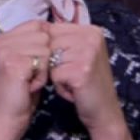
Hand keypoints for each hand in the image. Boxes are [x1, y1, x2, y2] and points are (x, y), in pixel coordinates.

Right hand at [0, 19, 51, 139]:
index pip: (36, 24)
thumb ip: (30, 45)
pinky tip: (30, 87)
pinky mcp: (12, 63)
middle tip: (30, 76)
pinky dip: (42, 77)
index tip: (37, 63)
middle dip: (44, 57)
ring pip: (45, 47)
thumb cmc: (17, 96)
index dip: (45, 42)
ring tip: (29, 82)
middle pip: (42, 34)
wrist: (4, 122)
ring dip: (44, 68)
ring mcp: (4, 51)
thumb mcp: (22, 64)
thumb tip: (52, 29)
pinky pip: (43, 61)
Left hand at [47, 22, 132, 139]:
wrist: (104, 111)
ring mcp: (88, 52)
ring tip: (73, 82)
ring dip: (56, 75)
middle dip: (53, 64)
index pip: (52, 30)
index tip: (66, 64)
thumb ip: (63, 40)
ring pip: (50, 59)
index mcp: (91, 30)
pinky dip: (60, 86)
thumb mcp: (79, 54)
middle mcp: (92, 37)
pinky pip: (54, 74)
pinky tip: (74, 90)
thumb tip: (36, 28)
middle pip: (49, 44)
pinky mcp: (81, 70)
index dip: (50, 50)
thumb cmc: (88, 84)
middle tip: (71, 76)